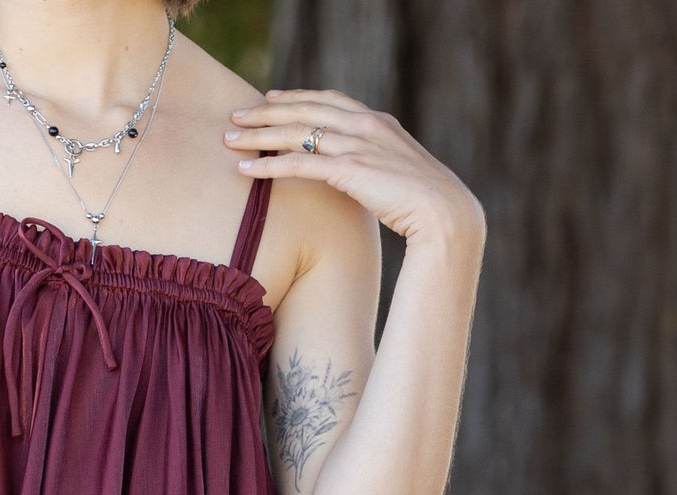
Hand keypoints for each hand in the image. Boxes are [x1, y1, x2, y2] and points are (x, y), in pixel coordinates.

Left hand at [226, 91, 484, 254]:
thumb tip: (363, 179)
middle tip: (236, 114)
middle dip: (267, 111)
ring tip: (229, 138)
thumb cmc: (426, 205)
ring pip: (297, 132)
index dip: (297, 97)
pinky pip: (300, 165)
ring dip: (259, 134)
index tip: (270, 98)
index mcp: (379, 122)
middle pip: (306, 109)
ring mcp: (359, 145)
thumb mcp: (399, 176)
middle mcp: (366, 126)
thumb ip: (377, 168)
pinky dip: (269, 166)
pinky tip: (245, 170)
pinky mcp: (351, 171)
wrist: (447, 214)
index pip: (329, 100)